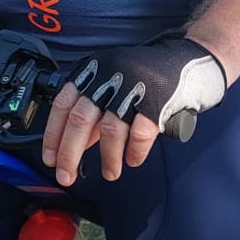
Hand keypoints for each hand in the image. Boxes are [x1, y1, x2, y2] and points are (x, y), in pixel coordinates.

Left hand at [40, 35, 226, 186]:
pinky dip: (134, 152)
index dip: (53, 134)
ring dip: (107, 158)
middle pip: (80, 119)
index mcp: (93, 70)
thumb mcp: (111, 85)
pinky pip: (140, 134)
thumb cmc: (145, 77)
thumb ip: (92, 112)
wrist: (189, 63)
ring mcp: (133, 87)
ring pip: (110, 130)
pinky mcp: (157, 101)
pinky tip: (133, 160)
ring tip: (109, 173)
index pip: (63, 104)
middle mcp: (110, 76)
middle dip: (69, 153)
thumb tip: (71, 144)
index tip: (49, 158)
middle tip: (66, 175)